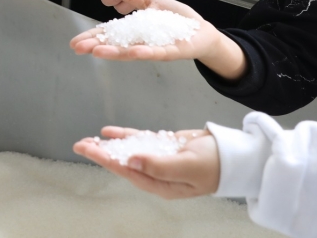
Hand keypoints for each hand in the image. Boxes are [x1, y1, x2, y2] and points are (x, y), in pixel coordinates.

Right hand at [69, 0, 246, 79]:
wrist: (202, 30)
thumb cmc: (176, 18)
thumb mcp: (150, 1)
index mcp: (133, 31)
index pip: (109, 34)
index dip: (92, 37)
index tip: (75, 42)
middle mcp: (140, 43)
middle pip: (115, 45)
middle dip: (96, 46)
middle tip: (78, 49)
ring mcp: (154, 49)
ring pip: (131, 51)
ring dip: (115, 52)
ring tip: (97, 52)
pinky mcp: (171, 51)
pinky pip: (157, 52)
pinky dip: (145, 52)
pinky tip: (134, 51)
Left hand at [73, 126, 219, 198]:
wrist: (237, 155)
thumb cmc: (216, 164)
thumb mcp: (187, 166)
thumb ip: (158, 166)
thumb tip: (130, 161)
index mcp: (162, 185)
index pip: (128, 172)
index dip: (107, 161)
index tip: (89, 151)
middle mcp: (158, 175)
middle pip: (123, 163)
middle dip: (101, 154)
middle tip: (80, 144)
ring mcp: (160, 161)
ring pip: (129, 152)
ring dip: (110, 146)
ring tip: (89, 139)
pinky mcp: (165, 148)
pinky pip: (141, 142)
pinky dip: (125, 136)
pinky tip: (110, 133)